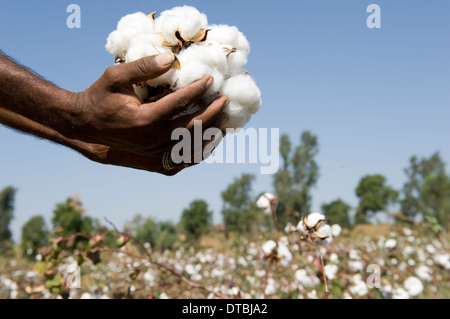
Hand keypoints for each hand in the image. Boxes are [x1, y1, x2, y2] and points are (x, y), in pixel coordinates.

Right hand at [67, 52, 228, 156]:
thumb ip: (142, 67)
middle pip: (191, 127)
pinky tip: (210, 141)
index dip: (198, 90)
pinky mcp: (153, 158)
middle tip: (225, 100)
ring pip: (191, 146)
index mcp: (144, 119)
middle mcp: (151, 139)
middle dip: (212, 112)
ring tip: (225, 120)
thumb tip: (171, 60)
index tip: (211, 79)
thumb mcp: (115, 77)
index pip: (179, 104)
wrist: (86, 125)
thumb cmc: (100, 97)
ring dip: (210, 133)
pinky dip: (200, 151)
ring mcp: (153, 151)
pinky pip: (183, 158)